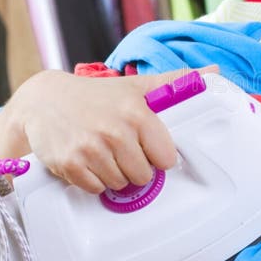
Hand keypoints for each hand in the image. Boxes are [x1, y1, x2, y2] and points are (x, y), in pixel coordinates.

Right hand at [3, 65, 218, 193]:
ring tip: (104, 153)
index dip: (158, 155)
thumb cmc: (98, 95)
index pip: (166, 159)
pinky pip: (95, 189)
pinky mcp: (70, 165)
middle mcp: (115, 132)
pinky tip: (88, 161)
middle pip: (143, 176)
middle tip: (122, 149)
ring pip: (120, 185)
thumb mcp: (137, 86)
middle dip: (135, 167)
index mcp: (137, 113)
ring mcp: (90, 150)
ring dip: (114, 174)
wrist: (45, 100)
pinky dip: (93, 181)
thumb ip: (176, 82)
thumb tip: (215, 71)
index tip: (147, 146)